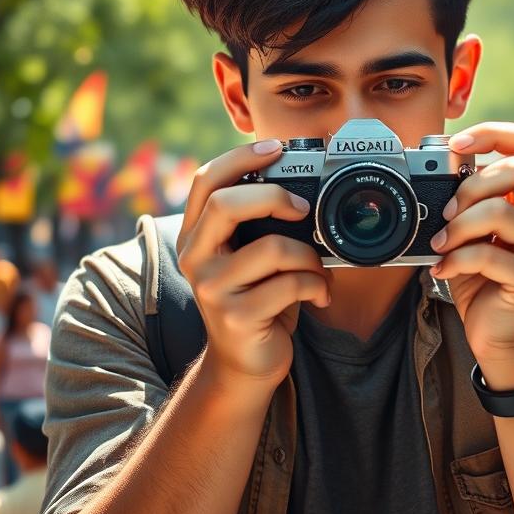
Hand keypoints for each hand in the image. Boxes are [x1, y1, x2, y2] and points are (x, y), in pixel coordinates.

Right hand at [177, 139, 331, 388]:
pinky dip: (316, 286)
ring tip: (318, 270)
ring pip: (271, 248)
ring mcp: (212, 289)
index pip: (206, 182)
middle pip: (226, 205)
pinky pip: (290, 285)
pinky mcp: (236, 317)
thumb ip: (257, 225)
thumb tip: (303, 186)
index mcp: (196, 235)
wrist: (245, 365)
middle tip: (303, 208)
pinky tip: (319, 296)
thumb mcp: (249, 257)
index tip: (276, 148)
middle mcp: (194, 259)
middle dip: (275, 197)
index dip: (240, 158)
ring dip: (309, 256)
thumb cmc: (256, 301)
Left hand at [429, 123, 513, 388]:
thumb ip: (472, 197)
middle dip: (470, 186)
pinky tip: (443, 269)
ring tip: (441, 244)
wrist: (497, 331)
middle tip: (446, 213)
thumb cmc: (484, 274)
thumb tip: (442, 163)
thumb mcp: (477, 227)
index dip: (494, 133)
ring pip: (501, 211)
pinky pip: (489, 254)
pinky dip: (456, 259)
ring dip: (458, 226)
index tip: (455, 143)